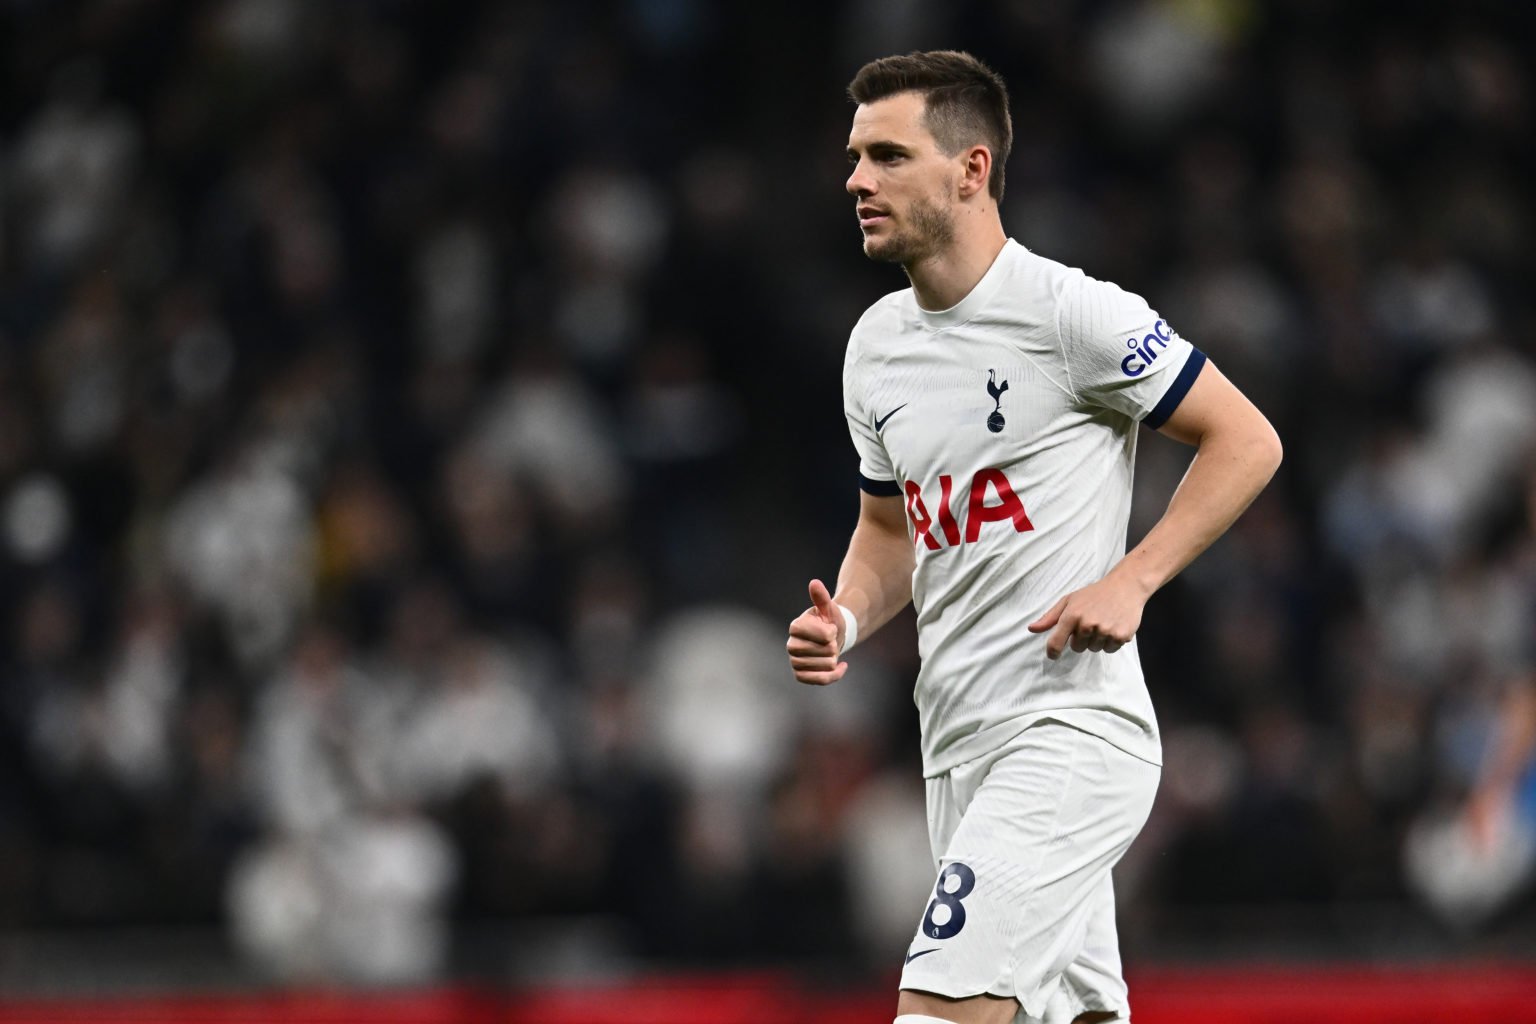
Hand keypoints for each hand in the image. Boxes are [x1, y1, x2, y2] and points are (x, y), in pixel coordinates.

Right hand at [786, 579, 846, 684]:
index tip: (829, 628)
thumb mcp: (828, 607)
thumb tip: (814, 583)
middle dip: (834, 647)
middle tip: (830, 641)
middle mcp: (791, 645)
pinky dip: (834, 675)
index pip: (824, 636)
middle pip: (825, 652)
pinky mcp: (800, 675)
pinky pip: (820, 680)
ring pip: (825, 667)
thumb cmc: (829, 620)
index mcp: (795, 626)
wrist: (831, 638)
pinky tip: (842, 666)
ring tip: (830, 652)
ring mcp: (794, 661)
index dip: (832, 633)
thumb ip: (821, 597)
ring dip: (834, 659)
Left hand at [1027, 574, 1145, 660]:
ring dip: (1096, 640)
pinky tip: (1113, 626)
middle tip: (1090, 622)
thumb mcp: (1069, 600)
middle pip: (1077, 648)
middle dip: (1081, 639)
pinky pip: (1109, 650)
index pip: (1056, 642)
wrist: (1125, 587)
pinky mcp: (1121, 636)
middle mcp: (1087, 624)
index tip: (1053, 655)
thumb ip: (1050, 617)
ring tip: (1103, 622)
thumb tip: (1031, 629)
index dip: (1052, 652)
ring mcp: (1105, 631)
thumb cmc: (1094, 594)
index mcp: (1072, 615)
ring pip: (1094, 649)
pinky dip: (1110, 642)